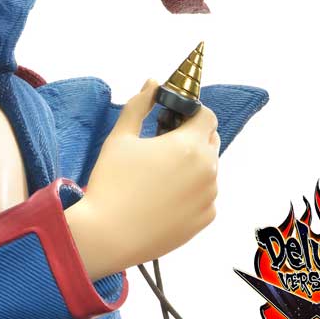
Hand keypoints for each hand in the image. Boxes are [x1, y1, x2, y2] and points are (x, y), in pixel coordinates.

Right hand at [65, 78, 220, 279]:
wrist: (109, 235)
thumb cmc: (111, 183)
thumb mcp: (119, 138)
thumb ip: (140, 105)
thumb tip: (153, 83)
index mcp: (189, 145)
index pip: (206, 116)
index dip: (190, 113)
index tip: (169, 120)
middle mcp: (208, 169)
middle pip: (210, 141)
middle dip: (191, 138)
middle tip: (159, 148)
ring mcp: (209, 197)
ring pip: (207, 170)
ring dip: (191, 166)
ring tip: (157, 178)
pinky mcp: (205, 219)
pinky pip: (204, 196)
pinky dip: (190, 192)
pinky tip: (161, 199)